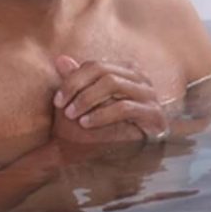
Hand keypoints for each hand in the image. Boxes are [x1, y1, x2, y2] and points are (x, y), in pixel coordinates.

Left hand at [52, 55, 168, 145]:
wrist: (139, 152)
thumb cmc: (110, 125)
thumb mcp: (89, 103)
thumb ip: (78, 81)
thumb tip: (60, 59)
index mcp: (126, 70)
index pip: (95, 65)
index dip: (72, 80)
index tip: (57, 100)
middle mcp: (140, 77)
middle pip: (103, 71)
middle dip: (77, 88)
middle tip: (62, 107)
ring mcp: (149, 94)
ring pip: (113, 84)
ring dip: (87, 99)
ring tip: (72, 116)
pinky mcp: (153, 113)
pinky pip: (124, 107)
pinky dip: (101, 114)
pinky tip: (86, 124)